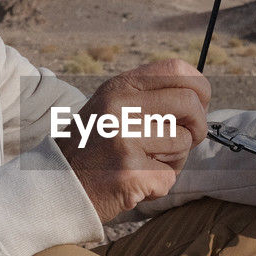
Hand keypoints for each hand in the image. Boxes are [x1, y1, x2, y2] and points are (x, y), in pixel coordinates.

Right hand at [57, 58, 209, 221]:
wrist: (56, 184)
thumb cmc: (94, 147)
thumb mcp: (113, 106)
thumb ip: (150, 97)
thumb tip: (199, 96)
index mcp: (120, 86)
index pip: (177, 70)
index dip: (200, 88)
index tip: (199, 106)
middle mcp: (120, 107)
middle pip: (190, 104)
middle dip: (197, 126)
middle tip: (187, 140)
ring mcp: (124, 139)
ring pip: (183, 142)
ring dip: (173, 160)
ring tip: (144, 163)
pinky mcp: (129, 172)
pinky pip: (169, 176)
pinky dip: (158, 185)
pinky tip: (134, 182)